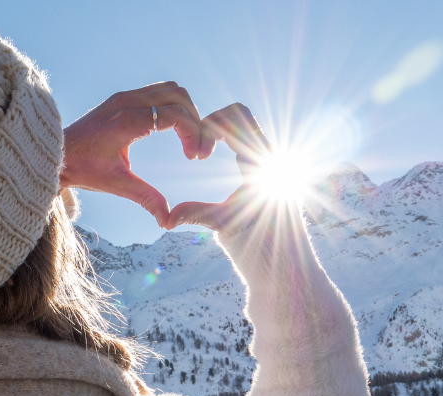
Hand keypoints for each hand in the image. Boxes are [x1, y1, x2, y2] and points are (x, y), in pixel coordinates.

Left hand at [60, 82, 213, 227]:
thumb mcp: (116, 185)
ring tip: (190, 140)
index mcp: (127, 120)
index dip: (194, 133)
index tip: (195, 158)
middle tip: (198, 150)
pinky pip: (158, 92)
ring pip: (171, 90)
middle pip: (179, 96)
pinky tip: (174, 131)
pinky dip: (173, 107)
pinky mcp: (122, 98)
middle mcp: (126, 101)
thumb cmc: (83, 169)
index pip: (176, 114)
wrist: (55, 155)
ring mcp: (124, 96)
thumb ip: (146, 198)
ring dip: (186, 111)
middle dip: (196, 120)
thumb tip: (168, 221)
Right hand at [166, 103, 273, 232]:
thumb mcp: (222, 222)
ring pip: (239, 117)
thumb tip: (167, 220)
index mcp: (261, 162)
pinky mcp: (259, 152)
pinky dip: (221, 133)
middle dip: (211, 123)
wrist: (275, 236)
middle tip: (197, 149)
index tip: (199, 156)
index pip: (236, 122)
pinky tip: (208, 153)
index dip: (210, 129)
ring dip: (216, 127)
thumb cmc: (251, 231)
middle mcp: (265, 150)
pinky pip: (240, 128)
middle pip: (237, 112)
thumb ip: (196, 215)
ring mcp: (263, 149)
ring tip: (201, 151)